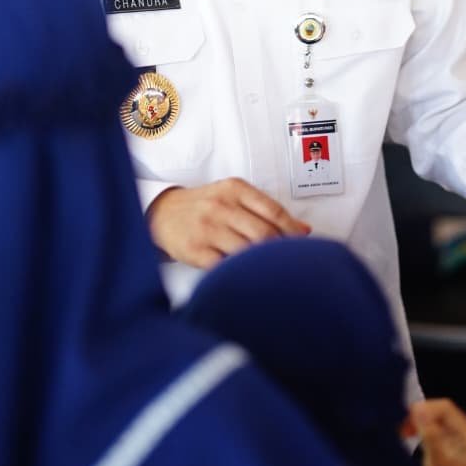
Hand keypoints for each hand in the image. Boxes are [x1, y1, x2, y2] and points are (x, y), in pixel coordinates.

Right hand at [148, 179, 310, 268]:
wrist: (162, 213)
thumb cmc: (204, 205)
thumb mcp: (233, 196)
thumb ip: (266, 210)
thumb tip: (303, 230)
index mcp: (235, 189)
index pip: (273, 211)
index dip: (292, 230)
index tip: (303, 243)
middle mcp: (221, 206)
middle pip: (263, 233)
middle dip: (281, 250)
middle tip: (290, 262)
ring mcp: (207, 228)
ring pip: (247, 251)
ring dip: (263, 263)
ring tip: (273, 271)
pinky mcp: (195, 250)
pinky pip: (225, 266)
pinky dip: (240, 273)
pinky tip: (248, 276)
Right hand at [408, 398, 465, 465]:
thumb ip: (430, 436)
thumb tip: (418, 409)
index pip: (447, 409)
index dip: (426, 410)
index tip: (406, 419)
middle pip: (442, 413)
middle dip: (421, 416)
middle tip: (402, 427)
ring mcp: (461, 443)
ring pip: (437, 421)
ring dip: (420, 424)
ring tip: (403, 432)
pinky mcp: (452, 449)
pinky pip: (436, 431)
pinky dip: (422, 432)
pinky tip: (411, 437)